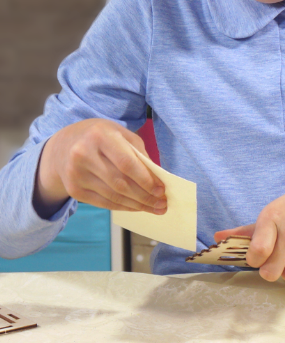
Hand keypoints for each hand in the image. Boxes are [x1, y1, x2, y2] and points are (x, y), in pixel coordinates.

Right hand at [36, 119, 165, 215]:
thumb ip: (139, 154)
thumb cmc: (101, 137)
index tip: (161, 190)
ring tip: (154, 208)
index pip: (126, 163)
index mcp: (99, 136)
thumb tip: (156, 179)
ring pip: (112, 196)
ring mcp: (76, 174)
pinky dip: (123, 207)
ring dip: (136, 205)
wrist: (64, 145)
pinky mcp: (74, 190)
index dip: (145, 180)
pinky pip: (103, 203)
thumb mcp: (121, 134)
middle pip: (120, 183)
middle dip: (144, 196)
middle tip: (162, 204)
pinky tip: (136, 207)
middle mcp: (83, 155)